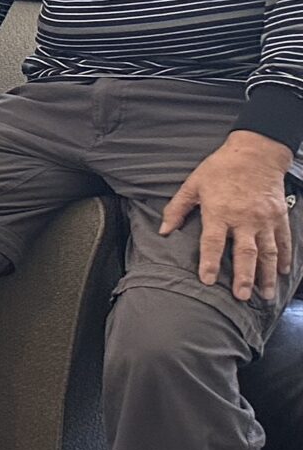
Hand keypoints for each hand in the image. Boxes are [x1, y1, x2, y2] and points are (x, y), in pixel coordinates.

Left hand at [160, 132, 298, 301]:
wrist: (256, 152)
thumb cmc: (220, 168)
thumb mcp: (193, 184)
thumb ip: (177, 209)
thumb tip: (163, 231)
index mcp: (220, 212)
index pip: (213, 243)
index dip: (210, 262)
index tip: (208, 281)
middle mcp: (244, 218)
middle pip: (245, 252)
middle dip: (244, 276)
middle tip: (242, 297)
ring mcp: (265, 218)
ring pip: (268, 251)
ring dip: (266, 274)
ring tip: (265, 294)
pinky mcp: (279, 216)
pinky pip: (284, 240)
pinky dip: (286, 258)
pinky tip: (283, 273)